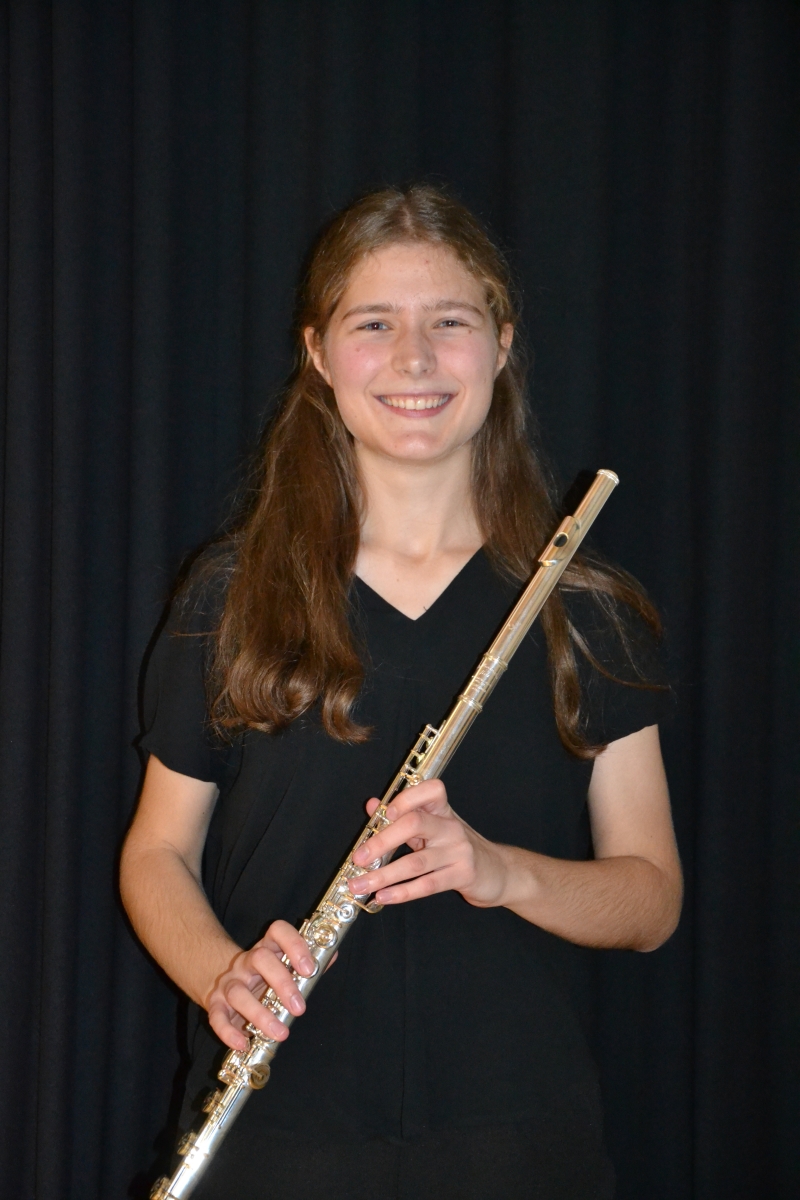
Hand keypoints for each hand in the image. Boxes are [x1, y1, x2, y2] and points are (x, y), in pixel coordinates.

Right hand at [205, 920, 317, 1051]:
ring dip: (260, 1014)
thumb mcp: (285, 965)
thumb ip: (309, 962)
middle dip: (281, 983)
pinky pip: (217, 1017)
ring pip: (238, 992)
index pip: (278, 931)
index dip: (294, 945)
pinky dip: (229, 1032)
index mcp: (267, 947)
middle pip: (260, 959)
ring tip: (280, 1033)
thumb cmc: (264, 976)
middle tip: (299, 1008)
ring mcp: (229, 982)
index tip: (309, 968)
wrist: (221, 979)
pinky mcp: (215, 1004)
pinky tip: (244, 1043)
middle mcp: (246, 961)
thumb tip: (332, 954)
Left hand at [349, 779, 508, 907]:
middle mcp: (450, 826)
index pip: (429, 790)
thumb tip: (371, 805)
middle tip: (358, 859)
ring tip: (360, 885)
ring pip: (416, 862)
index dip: (406, 798)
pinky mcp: (462, 875)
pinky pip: (427, 884)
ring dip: (384, 875)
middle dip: (382, 842)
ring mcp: (458, 851)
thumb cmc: (457, 847)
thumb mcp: (433, 827)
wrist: (498, 871)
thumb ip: (403, 816)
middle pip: (415, 824)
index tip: (385, 813)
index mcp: (442, 810)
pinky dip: (402, 892)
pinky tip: (383, 896)